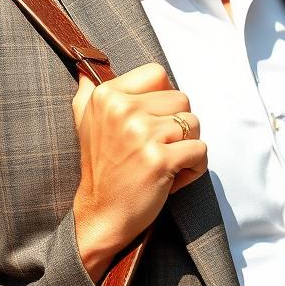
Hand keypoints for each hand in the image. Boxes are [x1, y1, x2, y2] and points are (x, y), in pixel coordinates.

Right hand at [71, 63, 206, 282]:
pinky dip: (195, 167)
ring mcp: (141, 134)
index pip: (158, 74)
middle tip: (157, 148)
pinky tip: (174, 178)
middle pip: (182, 99)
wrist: (100, 215)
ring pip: (194, 124)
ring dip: (187, 147)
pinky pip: (201, 151)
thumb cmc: (100, 168)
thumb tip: (85, 71)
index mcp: (107, 95)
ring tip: (165, 162)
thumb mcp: (84, 123)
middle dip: (177, 126)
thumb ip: (88, 93)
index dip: (164, 98)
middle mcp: (122, 110)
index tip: (152, 121)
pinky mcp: (160, 160)